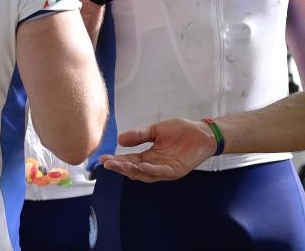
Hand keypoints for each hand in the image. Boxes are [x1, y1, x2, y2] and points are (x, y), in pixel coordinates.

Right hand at [99, 118, 215, 182]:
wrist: (202, 132)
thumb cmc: (181, 131)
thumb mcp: (156, 130)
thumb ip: (139, 135)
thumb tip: (120, 139)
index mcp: (149, 156)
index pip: (129, 160)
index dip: (116, 160)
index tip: (102, 158)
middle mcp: (155, 166)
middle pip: (134, 169)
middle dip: (120, 167)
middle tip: (107, 163)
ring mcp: (165, 170)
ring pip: (145, 174)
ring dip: (132, 170)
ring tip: (119, 164)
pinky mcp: (176, 171)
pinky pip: (161, 172)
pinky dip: (151, 169)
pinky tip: (142, 165)